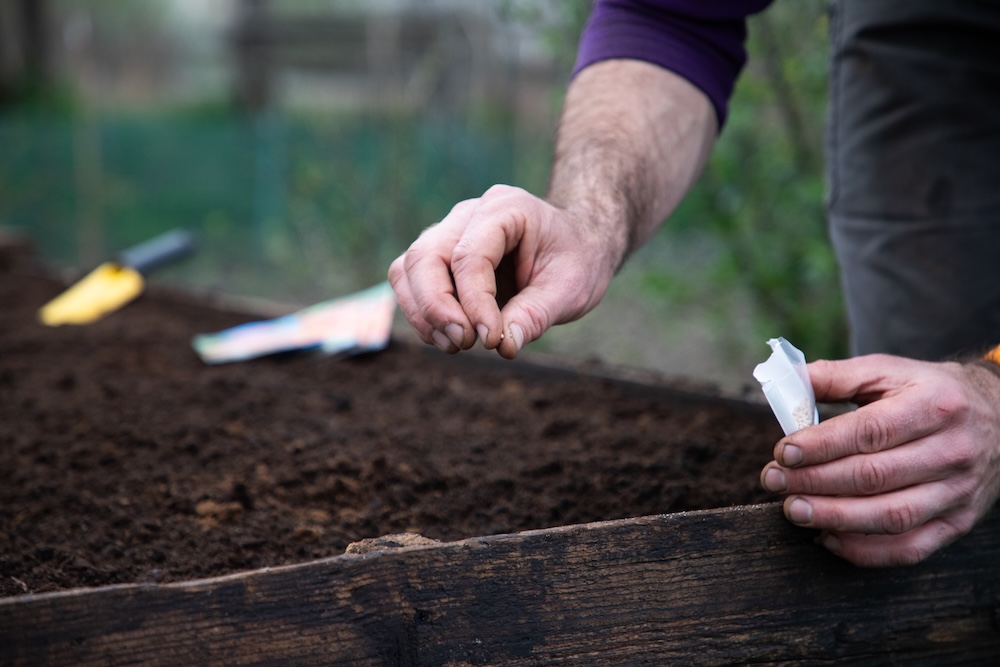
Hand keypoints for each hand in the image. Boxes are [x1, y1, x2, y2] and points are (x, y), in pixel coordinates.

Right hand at [388, 184, 618, 358]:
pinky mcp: (440, 257)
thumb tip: (505, 346)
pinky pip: (411, 282)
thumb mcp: (571, 288)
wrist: (579, 244)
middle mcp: (469, 214)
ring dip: (423, 313)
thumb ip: (537, 315)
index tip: (491, 340)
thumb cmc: (578, 259)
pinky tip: (448, 338)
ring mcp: (449, 233)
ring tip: (455, 345)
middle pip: (424, 257)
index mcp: (506, 208)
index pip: (469, 255)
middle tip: (463, 343)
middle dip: (436, 307)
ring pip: (408, 269)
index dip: (474, 303)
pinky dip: (422, 314)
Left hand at [760, 355, 999, 566]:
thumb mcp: (890, 372)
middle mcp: (951, 451)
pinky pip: (909, 548)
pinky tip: (826, 538)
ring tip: (793, 511)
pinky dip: (864, 551)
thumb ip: (837, 377)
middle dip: (815, 482)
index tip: (782, 451)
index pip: (870, 432)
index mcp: (934, 406)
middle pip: (875, 477)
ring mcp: (958, 491)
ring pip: (891, 517)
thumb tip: (785, 381)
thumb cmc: (929, 393)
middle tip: (773, 481)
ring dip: (834, 518)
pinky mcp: (958, 521)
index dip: (821, 445)